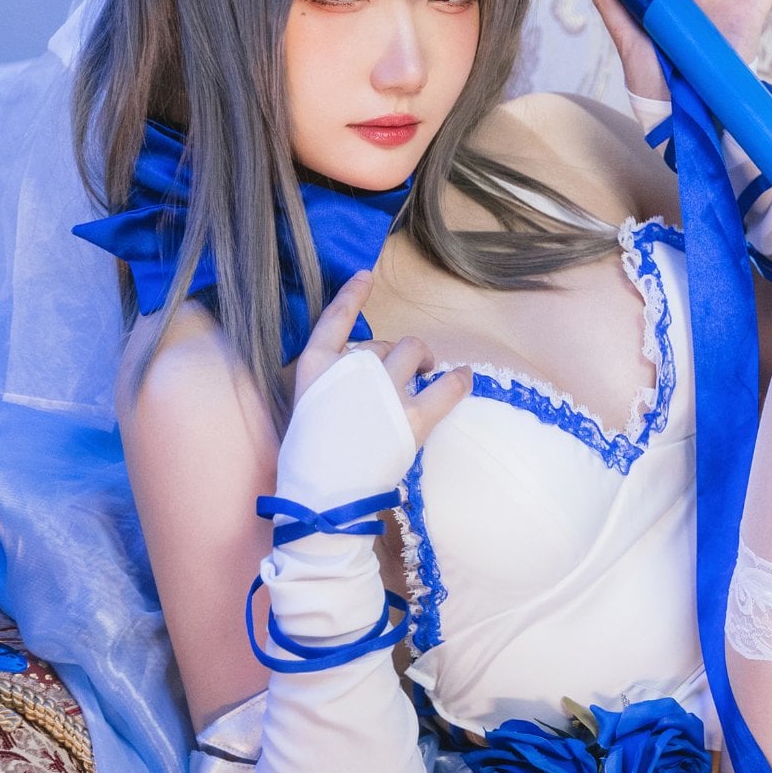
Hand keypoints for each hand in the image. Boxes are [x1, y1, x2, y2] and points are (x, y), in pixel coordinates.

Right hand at [291, 272, 469, 455]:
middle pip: (379, 343)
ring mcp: (383, 392)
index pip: (334, 320)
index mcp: (315, 367)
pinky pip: (447, 385)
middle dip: (390, 358)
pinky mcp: (412, 417)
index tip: (365, 276)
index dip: (351, 296)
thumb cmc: (310, 459)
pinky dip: (459, 378)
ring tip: (424, 374)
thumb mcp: (307, 408)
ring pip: (413, 351)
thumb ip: (333, 384)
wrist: (321, 496)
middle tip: (393, 381)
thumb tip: (368, 370)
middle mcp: (351, 370)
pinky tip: (464, 375)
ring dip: (421, 360)